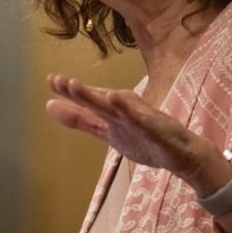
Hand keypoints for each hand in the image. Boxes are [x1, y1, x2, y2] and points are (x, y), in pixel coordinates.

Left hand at [45, 74, 228, 195]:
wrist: (182, 153)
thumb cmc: (144, 137)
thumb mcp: (106, 131)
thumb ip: (80, 119)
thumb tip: (49, 106)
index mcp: (112, 112)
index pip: (88, 102)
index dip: (69, 92)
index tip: (50, 79)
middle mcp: (124, 111)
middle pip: (100, 102)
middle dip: (81, 93)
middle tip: (60, 81)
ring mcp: (141, 120)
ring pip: (119, 108)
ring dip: (102, 98)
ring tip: (83, 88)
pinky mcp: (157, 130)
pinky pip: (144, 122)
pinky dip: (132, 112)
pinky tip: (119, 102)